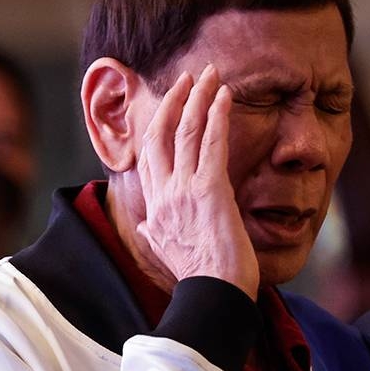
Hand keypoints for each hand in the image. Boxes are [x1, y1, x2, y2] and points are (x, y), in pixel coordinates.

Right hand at [136, 65, 259, 298]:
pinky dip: (217, 115)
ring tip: (210, 74)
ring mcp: (184, 190)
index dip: (159, 124)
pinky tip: (225, 95)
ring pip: (186, 131)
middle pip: (161, 133)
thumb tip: (144, 227)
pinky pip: (212, 143)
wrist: (214, 296)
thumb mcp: (166, 253)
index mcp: (154, 207)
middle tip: (188, 77)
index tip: (172, 103)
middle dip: (175, 100)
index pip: (149, 156)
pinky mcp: (210, 190)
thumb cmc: (200, 280)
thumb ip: (154, 233)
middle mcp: (164, 194)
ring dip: (198, 97)